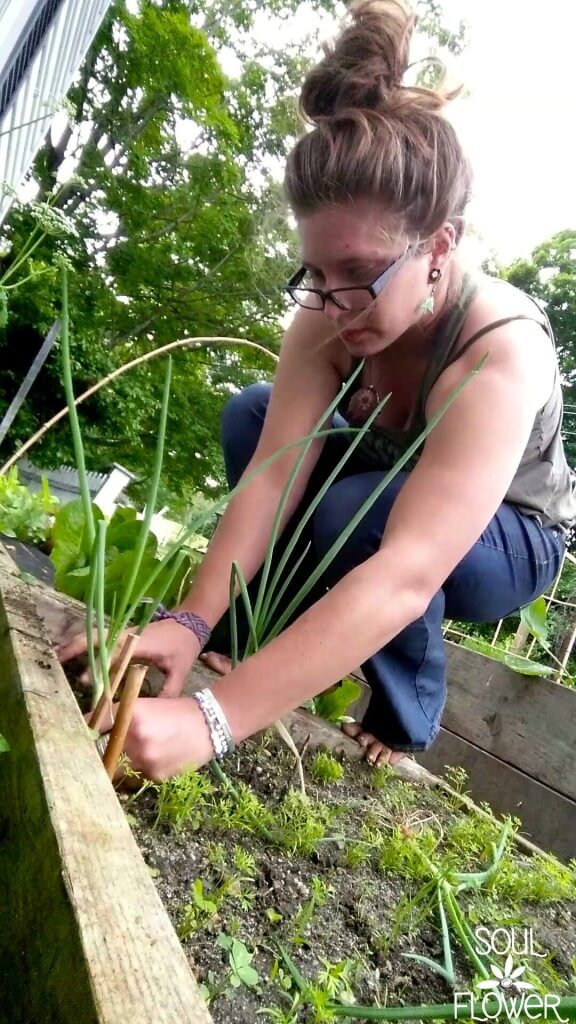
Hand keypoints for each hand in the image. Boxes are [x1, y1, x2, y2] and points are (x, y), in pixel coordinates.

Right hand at [58, 619, 201, 696]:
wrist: (190, 622)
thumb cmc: (184, 646)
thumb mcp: (180, 671)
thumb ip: (167, 692)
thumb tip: (154, 714)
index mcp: (141, 644)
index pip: (115, 655)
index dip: (98, 668)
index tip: (84, 681)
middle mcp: (129, 635)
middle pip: (97, 639)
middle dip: (76, 648)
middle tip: (57, 660)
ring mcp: (125, 632)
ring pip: (95, 635)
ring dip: (77, 644)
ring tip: (58, 656)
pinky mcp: (123, 634)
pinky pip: (101, 637)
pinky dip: (85, 643)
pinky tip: (74, 653)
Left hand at [93, 695, 215, 779]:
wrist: (209, 725)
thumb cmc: (174, 712)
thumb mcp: (144, 705)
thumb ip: (116, 715)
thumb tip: (87, 727)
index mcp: (131, 715)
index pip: (95, 726)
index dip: (85, 732)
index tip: (76, 738)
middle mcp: (135, 739)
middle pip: (103, 752)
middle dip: (103, 752)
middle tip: (106, 751)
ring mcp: (145, 760)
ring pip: (119, 768)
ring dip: (123, 763)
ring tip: (143, 752)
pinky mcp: (154, 776)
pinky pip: (136, 777)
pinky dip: (141, 770)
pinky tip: (157, 759)